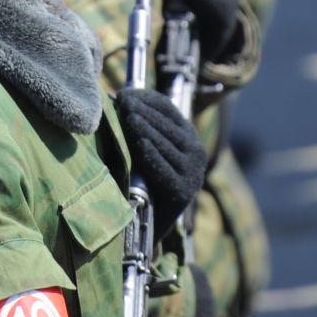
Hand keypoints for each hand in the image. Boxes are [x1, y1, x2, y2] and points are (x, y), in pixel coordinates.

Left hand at [116, 88, 205, 239]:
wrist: (152, 223)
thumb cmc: (145, 179)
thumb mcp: (148, 148)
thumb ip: (142, 126)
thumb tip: (120, 98)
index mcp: (188, 137)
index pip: (168, 109)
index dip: (147, 99)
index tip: (125, 93)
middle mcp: (196, 152)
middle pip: (167, 124)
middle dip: (143, 110)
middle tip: (122, 101)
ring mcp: (192, 173)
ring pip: (166, 144)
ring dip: (146, 129)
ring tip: (129, 117)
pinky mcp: (183, 192)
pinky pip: (166, 169)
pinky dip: (153, 156)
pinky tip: (140, 144)